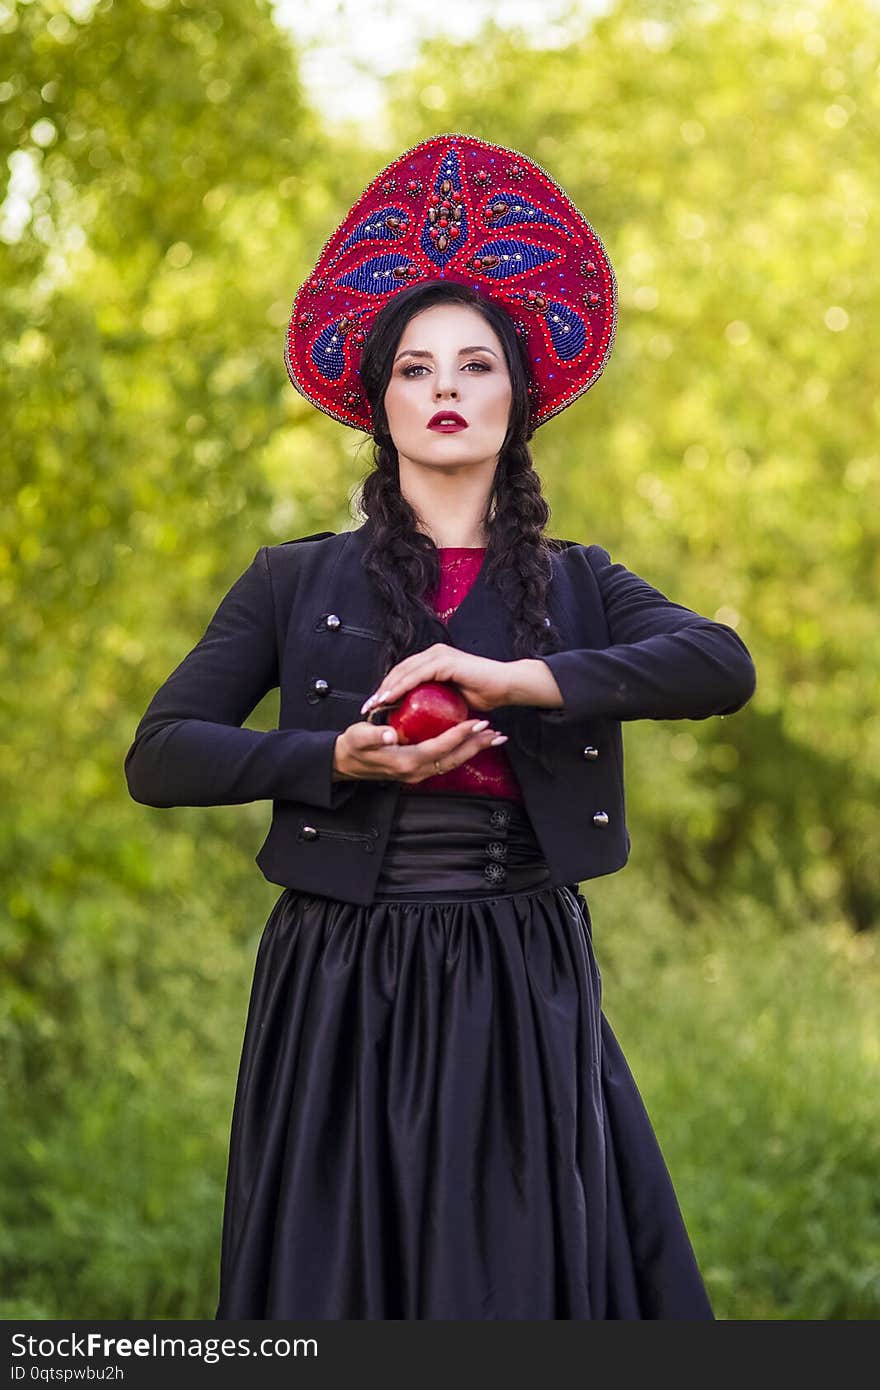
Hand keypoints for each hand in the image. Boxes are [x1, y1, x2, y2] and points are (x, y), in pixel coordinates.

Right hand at [333, 716, 507, 785]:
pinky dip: (462, 751)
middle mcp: (416, 771)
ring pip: (453, 762)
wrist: (345, 763)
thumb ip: (374, 736)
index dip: (458, 735)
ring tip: (492, 737)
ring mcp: (419, 772)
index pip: (439, 748)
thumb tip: (390, 735)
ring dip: (473, 750)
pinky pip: (446, 761)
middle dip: (476, 746)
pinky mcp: (419, 768)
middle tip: (496, 733)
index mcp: (405, 762)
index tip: (475, 722)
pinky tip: (471, 741)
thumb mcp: (358, 738)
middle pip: (454, 759)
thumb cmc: (353, 748)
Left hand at [360, 643, 512, 716]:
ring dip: (386, 689)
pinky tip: (389, 699)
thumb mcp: (453, 700)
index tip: (374, 707)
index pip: (404, 673)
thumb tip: (423, 719)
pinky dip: (400, 687)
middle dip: (381, 689)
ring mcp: (439, 654)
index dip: (387, 688)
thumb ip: (436, 702)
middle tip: (367, 707)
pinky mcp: (444, 661)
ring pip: (404, 671)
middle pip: (399, 670)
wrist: (508, 686)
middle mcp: (434, 653)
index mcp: (434, 659)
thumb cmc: (486, 693)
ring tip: (374, 705)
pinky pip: (416, 675)